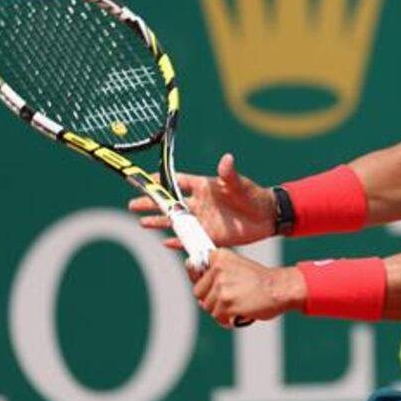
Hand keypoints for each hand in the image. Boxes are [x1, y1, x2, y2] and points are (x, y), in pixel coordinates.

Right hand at [129, 153, 275, 247]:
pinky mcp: (210, 235)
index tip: (145, 181)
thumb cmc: (253, 195)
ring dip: (159, 222)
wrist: (267, 216)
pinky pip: (189, 239)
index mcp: (204, 187)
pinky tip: (165, 242)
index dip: (162, 181)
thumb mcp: (239, 184)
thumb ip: (229, 174)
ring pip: (176, 222)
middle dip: (152, 203)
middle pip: (171, 203)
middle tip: (133, 204)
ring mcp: (203, 220)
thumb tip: (227, 159)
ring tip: (142, 221)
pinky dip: (178, 241)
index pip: (178, 182)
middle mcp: (200, 203)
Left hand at [189, 250, 305, 327]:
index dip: (200, 279)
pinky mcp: (226, 304)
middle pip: (199, 292)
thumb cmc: (260, 280)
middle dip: (211, 298)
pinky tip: (240, 312)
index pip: (194, 267)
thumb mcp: (237, 265)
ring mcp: (222, 287)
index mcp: (220, 256)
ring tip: (238, 304)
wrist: (279, 288)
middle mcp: (218, 269)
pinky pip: (218, 317)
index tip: (207, 283)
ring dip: (221, 310)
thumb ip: (217, 271)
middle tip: (230, 298)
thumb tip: (194, 282)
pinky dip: (228, 319)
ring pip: (208, 307)